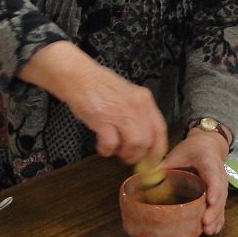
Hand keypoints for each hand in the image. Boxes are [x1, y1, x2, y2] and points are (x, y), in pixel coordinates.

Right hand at [19, 41, 166, 164]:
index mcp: (144, 99)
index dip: (157, 149)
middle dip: (137, 154)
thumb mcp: (126, 95)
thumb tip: (142, 140)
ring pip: (134, 144)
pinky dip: (107, 150)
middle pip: (148, 140)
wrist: (77, 76)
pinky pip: (111, 144)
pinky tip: (102, 146)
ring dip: (124, 153)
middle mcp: (136, 106)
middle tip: (127, 156)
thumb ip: (136, 114)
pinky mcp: (103, 119)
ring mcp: (120, 112)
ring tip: (115, 150)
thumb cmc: (99, 86)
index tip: (151, 160)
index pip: (160, 129)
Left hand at [162, 130, 229, 234]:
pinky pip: (222, 207)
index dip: (214, 189)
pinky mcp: (220, 193)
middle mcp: (219, 175)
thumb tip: (144, 179)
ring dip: (216, 217)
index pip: (213, 176)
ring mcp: (221, 185)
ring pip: (222, 203)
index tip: (210, 201)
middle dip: (214, 210)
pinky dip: (219, 219)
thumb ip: (164, 166)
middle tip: (205, 223)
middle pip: (220, 194)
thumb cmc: (192, 149)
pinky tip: (213, 230)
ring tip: (208, 231)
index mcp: (208, 163)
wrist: (208, 145)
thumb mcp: (178, 153)